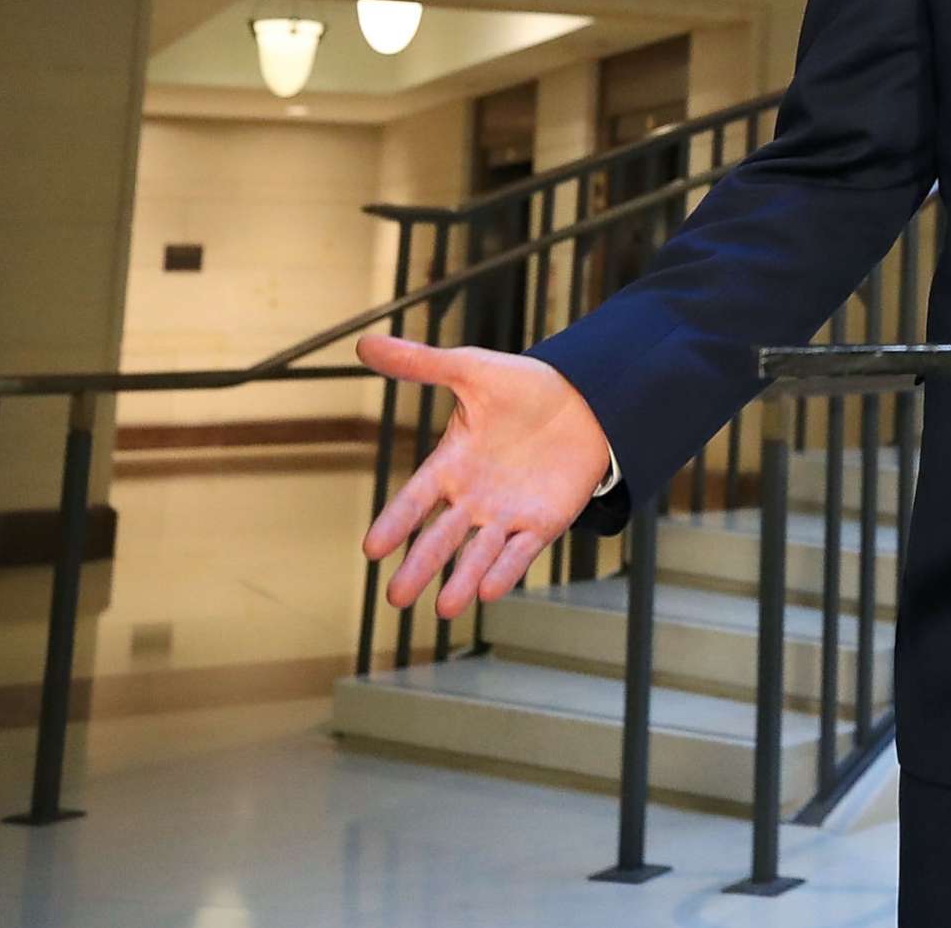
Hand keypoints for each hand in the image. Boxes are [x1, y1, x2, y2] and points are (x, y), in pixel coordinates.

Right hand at [357, 332, 613, 620]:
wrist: (587, 397)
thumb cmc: (524, 386)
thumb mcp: (471, 370)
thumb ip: (420, 364)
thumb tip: (363, 341)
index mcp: (452, 464)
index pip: (416, 498)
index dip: (396, 522)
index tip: (371, 548)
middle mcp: (474, 497)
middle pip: (441, 537)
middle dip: (420, 566)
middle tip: (396, 596)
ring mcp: (508, 513)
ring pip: (478, 553)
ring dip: (461, 578)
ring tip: (443, 608)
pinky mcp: (543, 522)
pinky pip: (521, 551)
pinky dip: (506, 569)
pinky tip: (488, 589)